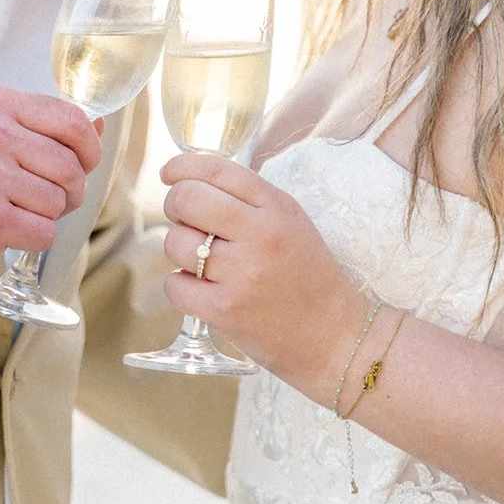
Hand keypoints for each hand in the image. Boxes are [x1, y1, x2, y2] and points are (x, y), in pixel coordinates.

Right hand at [0, 85, 101, 267]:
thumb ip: (34, 121)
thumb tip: (95, 126)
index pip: (71, 121)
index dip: (89, 148)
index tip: (85, 162)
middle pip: (70, 168)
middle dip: (69, 189)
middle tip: (47, 197)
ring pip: (58, 203)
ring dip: (45, 215)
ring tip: (15, 210)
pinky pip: (43, 234)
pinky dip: (32, 238)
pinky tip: (6, 229)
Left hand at [160, 152, 365, 402]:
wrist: (335, 336)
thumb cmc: (308, 276)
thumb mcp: (291, 222)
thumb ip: (249, 200)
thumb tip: (193, 182)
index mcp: (276, 207)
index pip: (216, 170)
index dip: (183, 166)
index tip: (169, 174)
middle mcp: (259, 235)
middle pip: (186, 200)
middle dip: (176, 206)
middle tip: (185, 221)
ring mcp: (241, 274)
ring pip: (175, 243)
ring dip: (181, 251)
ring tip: (205, 263)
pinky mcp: (225, 310)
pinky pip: (175, 285)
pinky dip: (181, 287)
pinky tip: (203, 290)